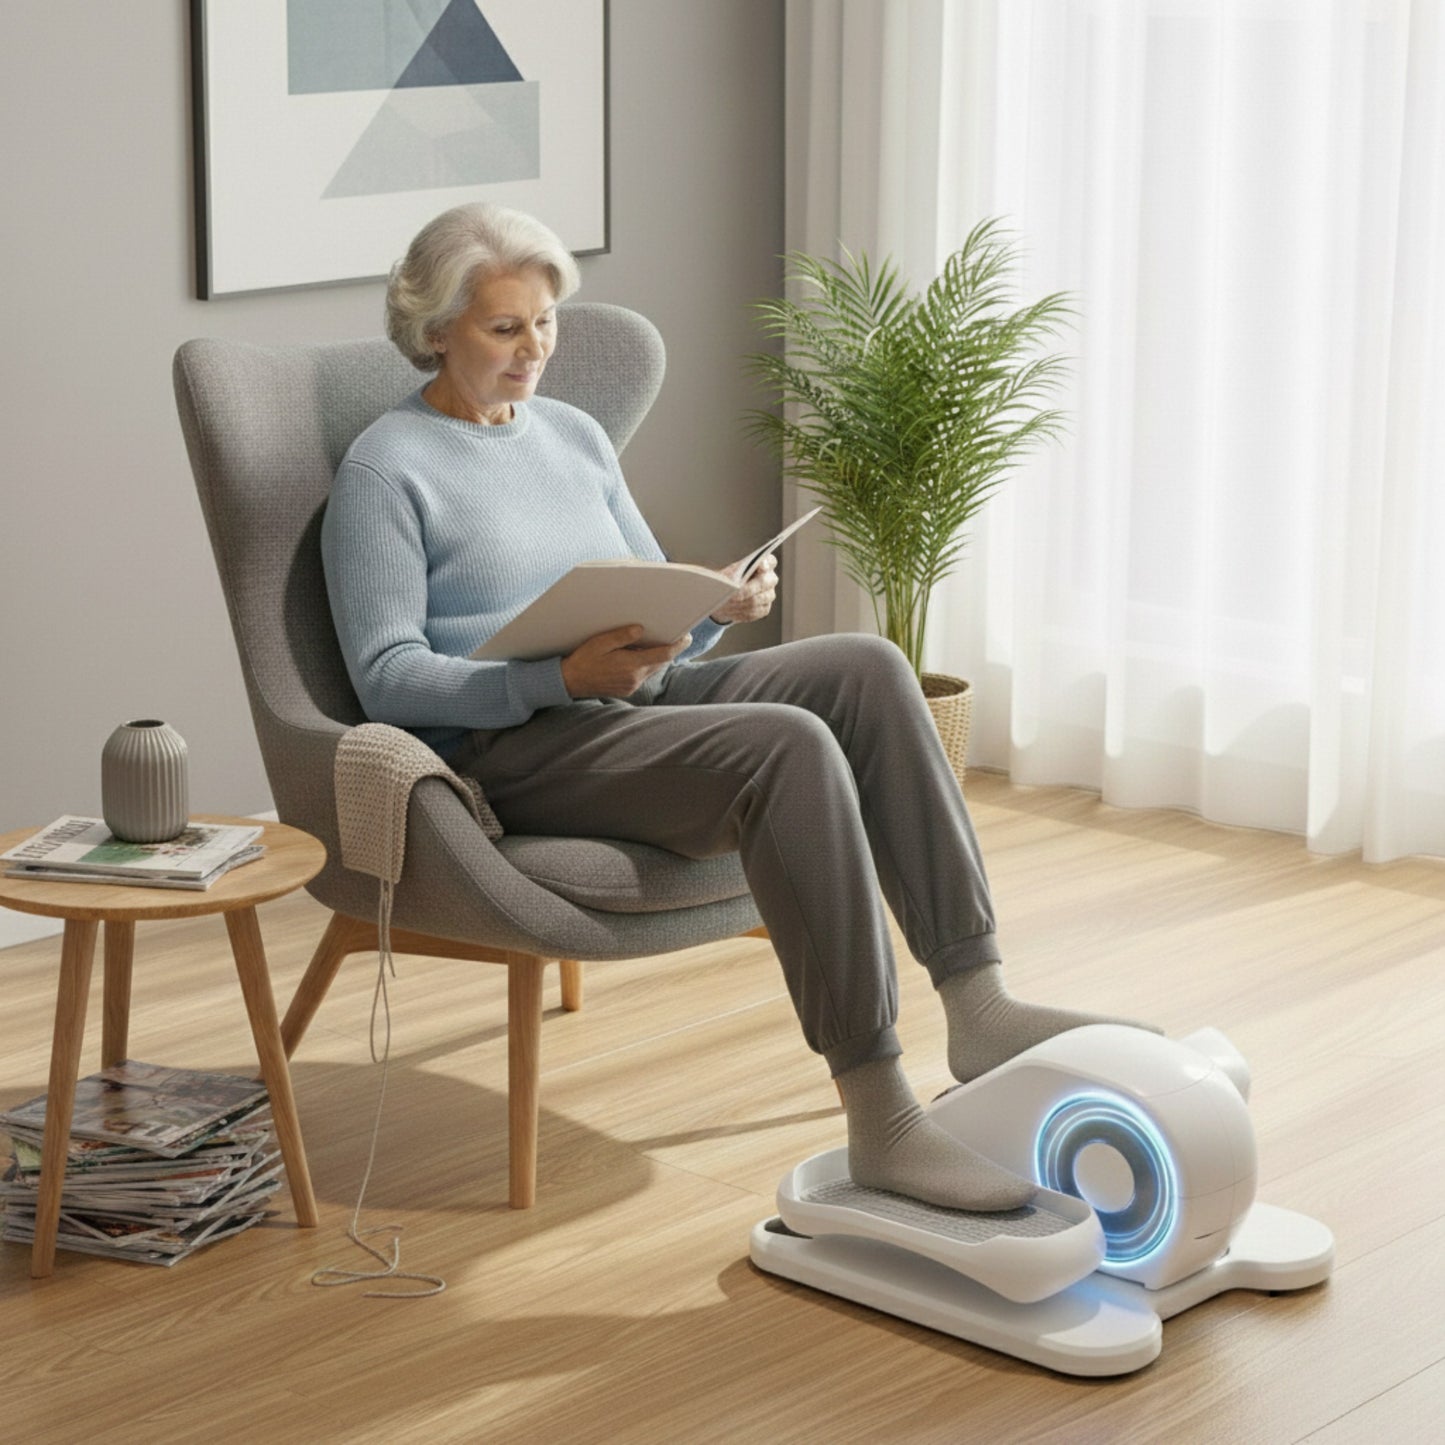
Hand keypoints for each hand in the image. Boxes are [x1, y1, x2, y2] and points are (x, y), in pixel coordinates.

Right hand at [561, 624, 692, 697]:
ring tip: (654, 642)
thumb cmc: (584, 659)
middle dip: (668, 649)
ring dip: (656, 657)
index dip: (678, 645)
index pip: (664, 655)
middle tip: (672, 634)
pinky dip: (645, 665)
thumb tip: (641, 629)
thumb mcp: (601, 642)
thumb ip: (623, 636)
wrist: (570, 682)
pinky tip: (637, 655)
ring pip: (653, 669)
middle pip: (661, 662)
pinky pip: (643, 675)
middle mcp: (635, 678)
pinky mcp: (627, 689)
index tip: (686, 636)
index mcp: (631, 665)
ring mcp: (632, 686)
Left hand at [711, 554, 777, 624]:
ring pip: (757, 600)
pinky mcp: (765, 608)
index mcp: (766, 564)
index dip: (766, 563)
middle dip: (748, 589)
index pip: (770, 562)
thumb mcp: (731, 572)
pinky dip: (741, 612)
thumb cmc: (731, 578)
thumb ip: (735, 573)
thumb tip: (732, 583)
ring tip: (726, 604)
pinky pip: (754, 612)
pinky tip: (730, 611)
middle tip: (733, 595)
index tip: (760, 564)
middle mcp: (771, 579)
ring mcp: (770, 595)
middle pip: (764, 582)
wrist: (730, 593)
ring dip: (741, 603)